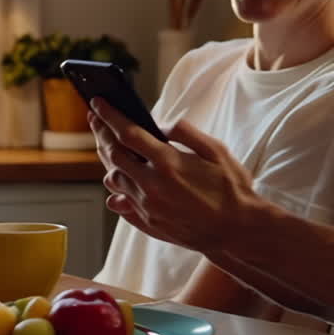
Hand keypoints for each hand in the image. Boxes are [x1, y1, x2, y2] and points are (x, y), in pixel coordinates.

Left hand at [88, 99, 258, 252]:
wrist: (238, 231)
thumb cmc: (231, 189)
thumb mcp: (216, 151)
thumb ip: (185, 132)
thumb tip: (159, 126)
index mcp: (168, 163)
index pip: (128, 133)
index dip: (110, 116)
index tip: (98, 103)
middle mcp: (152, 186)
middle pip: (114, 155)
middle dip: (102, 133)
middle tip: (95, 119)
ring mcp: (148, 207)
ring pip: (114, 179)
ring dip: (106, 159)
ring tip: (105, 144)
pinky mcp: (149, 222)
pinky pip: (122, 203)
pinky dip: (116, 189)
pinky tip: (115, 179)